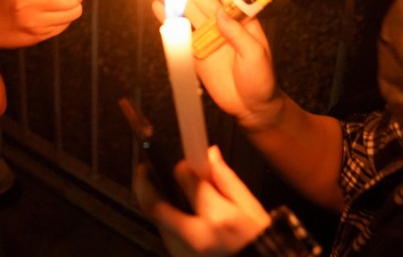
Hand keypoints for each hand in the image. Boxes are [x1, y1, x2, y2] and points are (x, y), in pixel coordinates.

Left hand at [133, 145, 269, 256]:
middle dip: (144, 185)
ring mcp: (186, 254)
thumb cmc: (258, 241)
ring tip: (157, 189)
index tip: (183, 165)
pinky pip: (167, 237)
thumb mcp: (249, 206)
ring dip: (155, 204)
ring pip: (158, 224)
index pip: (186, 182)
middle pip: (156, 207)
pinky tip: (174, 213)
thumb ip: (225, 179)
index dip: (181, 168)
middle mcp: (197, 238)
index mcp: (218, 218)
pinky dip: (166, 222)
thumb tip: (210, 154)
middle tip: (144, 170)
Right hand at [151, 0, 281, 130]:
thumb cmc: (261, 80)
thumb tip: (219, 14)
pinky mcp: (196, 54)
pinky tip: (159, 8)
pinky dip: (169, 22)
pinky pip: (180, 35)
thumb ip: (238, 34)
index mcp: (242, 20)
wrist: (251, 107)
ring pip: (190, 12)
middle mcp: (223, 24)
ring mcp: (208, 38)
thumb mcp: (256, 55)